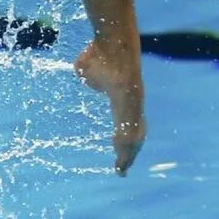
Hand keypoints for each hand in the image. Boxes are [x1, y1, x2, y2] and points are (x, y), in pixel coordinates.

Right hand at [74, 40, 145, 174]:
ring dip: (127, 155)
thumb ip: (88, 77)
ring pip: (133, 137)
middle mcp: (130, 105)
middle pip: (132, 133)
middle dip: (128, 151)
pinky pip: (130, 135)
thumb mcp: (86, 69)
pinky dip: (127, 152)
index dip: (119, 136)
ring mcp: (134, 108)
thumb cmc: (97, 54)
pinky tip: (123, 164)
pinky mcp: (133, 109)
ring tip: (122, 170)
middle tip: (122, 169)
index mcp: (120, 98)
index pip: (122, 121)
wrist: (112, 48)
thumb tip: (84, 73)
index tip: (115, 149)